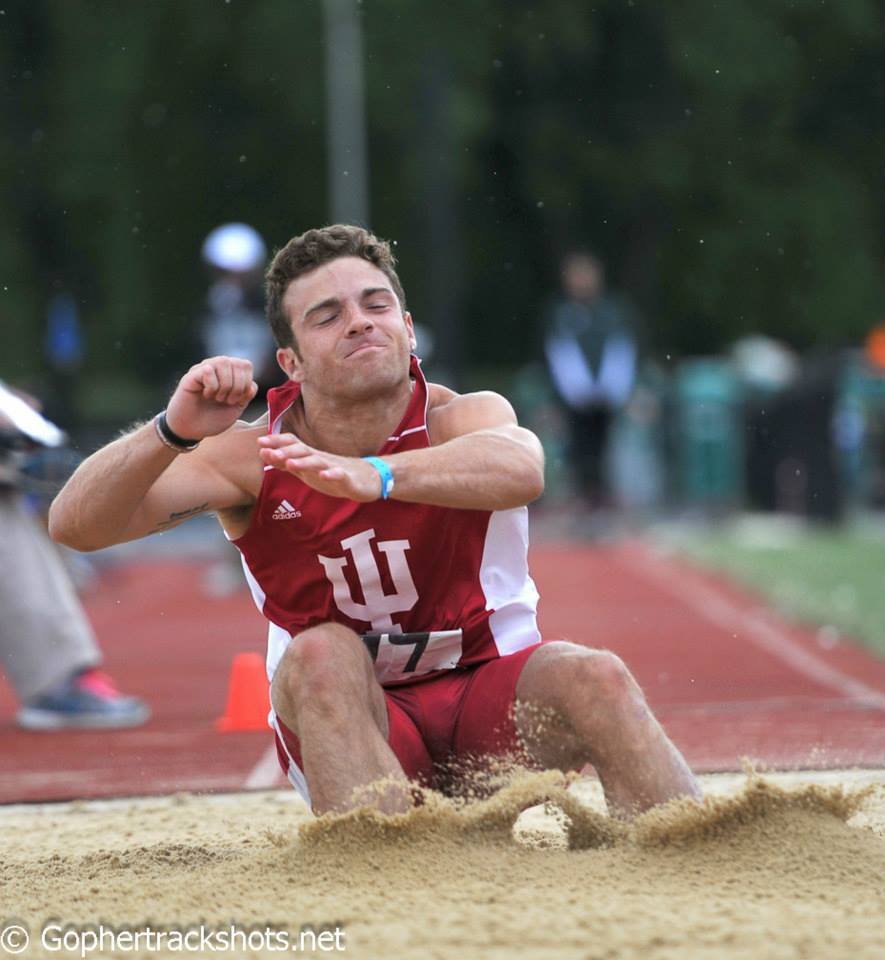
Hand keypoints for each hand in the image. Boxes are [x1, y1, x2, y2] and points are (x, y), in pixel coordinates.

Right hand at [165, 357, 257, 439]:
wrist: (191, 429)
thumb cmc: (213, 418)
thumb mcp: (236, 408)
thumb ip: (246, 395)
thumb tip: (251, 385)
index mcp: (230, 373)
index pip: (246, 365)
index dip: (246, 383)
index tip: (238, 400)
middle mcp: (217, 367)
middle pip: (238, 363)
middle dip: (238, 386)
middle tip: (228, 401)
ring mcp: (204, 369)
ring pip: (224, 362)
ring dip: (225, 385)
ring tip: (218, 398)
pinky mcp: (192, 375)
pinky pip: (208, 370)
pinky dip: (212, 386)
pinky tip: (206, 394)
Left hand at [257, 433, 382, 500]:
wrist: (368, 478)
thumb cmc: (334, 473)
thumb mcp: (307, 469)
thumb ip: (287, 462)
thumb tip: (265, 453)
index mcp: (310, 456)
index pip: (292, 444)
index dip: (277, 442)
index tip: (260, 442)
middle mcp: (321, 458)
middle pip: (302, 451)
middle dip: (284, 451)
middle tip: (267, 452)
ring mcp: (335, 467)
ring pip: (318, 462)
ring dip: (303, 462)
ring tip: (290, 464)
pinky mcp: (348, 479)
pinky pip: (340, 475)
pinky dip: (332, 475)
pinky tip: (323, 476)